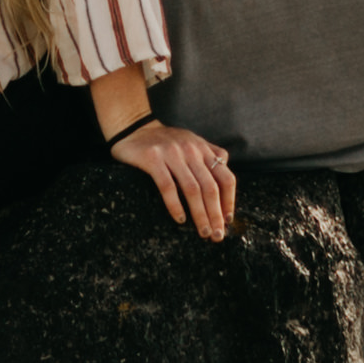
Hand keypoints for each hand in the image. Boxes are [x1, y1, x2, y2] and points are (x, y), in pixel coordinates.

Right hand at [114, 120, 237, 241]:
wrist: (133, 127)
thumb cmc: (164, 140)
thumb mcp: (191, 141)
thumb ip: (209, 153)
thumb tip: (226, 167)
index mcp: (202, 149)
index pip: (225, 178)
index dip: (229, 201)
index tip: (228, 221)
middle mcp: (191, 150)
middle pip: (211, 187)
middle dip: (216, 214)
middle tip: (217, 235)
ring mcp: (172, 153)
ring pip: (192, 189)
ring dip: (200, 214)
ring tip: (203, 232)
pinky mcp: (153, 158)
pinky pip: (167, 186)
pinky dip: (175, 205)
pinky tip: (180, 219)